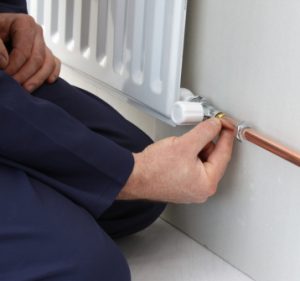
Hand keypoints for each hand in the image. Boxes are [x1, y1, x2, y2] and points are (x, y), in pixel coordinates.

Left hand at [0, 13, 60, 91]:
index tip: (5, 75)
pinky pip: (54, 65)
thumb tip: (4, 62)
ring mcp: (44, 44)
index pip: (25, 50)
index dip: (15, 65)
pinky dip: (52, 74)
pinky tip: (47, 81)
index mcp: (24, 23)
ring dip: (37, 79)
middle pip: (38, 59)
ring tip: (26, 89)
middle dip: (25, 75)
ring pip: (48, 64)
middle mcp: (37, 32)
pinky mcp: (47, 54)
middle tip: (14, 84)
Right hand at [119, 118, 234, 203]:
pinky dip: (189, 156)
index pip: (224, 154)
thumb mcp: (185, 144)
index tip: (227, 124)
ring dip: (196, 148)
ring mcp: (191, 189)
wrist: (134, 177)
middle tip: (200, 130)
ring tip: (181, 145)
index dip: (226, 135)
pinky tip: (178, 152)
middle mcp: (201, 190)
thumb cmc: (155, 169)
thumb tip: (215, 126)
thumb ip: (205, 132)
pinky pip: (192, 167)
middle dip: (207, 142)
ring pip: (202, 161)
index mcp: (207, 183)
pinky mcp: (182, 185)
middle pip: (213, 158)